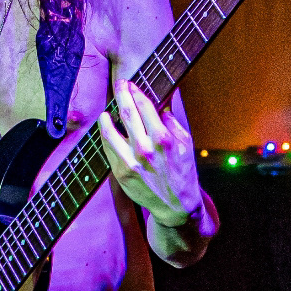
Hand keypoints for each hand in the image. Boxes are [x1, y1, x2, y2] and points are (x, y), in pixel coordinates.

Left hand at [98, 81, 202, 226]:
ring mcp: (130, 162)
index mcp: (163, 139)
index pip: (145, 107)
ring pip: (110, 131)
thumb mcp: (186, 144)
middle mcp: (145, 149)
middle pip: (127, 113)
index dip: (136, 92)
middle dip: (121, 94)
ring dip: (106, 117)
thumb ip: (172, 122)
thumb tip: (161, 103)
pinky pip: (107, 149)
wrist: (176, 206)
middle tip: (119, 84)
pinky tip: (107, 130)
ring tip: (107, 111)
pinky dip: (105, 136)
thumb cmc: (183, 172)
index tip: (131, 84)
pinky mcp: (120, 173)